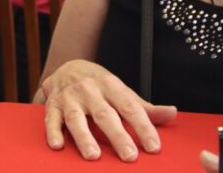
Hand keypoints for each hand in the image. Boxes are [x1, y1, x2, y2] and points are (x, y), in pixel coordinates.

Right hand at [41, 59, 176, 160]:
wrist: (66, 67)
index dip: (143, 127)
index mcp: (110, 85)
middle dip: (118, 136)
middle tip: (130, 156)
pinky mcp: (52, 106)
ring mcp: (69, 98)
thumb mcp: (121, 91)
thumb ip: (144, 107)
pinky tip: (58, 145)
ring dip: (84, 137)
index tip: (153, 147)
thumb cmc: (99, 85)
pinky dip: (53, 132)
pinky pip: (51, 119)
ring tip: (93, 155)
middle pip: (105, 115)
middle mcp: (89, 90)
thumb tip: (171, 113)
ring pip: (77, 119)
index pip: (130, 107)